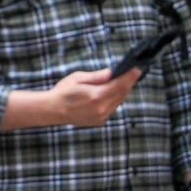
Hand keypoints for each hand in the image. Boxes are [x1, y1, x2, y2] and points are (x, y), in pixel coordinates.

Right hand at [7, 64, 141, 130]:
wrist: (53, 110)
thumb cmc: (63, 91)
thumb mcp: (78, 78)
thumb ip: (97, 77)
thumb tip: (112, 72)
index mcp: (96, 96)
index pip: (119, 85)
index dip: (130, 76)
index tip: (137, 69)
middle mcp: (101, 108)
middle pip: (122, 94)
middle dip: (129, 83)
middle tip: (134, 73)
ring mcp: (101, 116)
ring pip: (118, 102)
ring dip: (122, 91)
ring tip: (125, 81)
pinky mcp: (99, 121)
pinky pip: (112, 108)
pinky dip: (114, 100)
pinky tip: (112, 93)